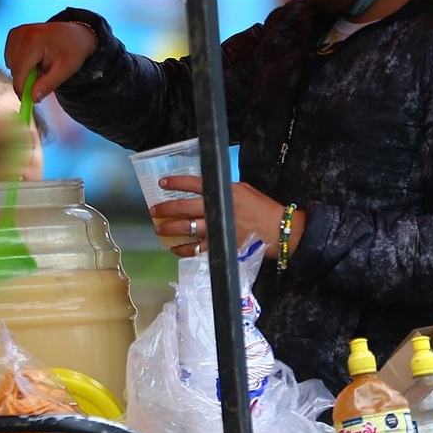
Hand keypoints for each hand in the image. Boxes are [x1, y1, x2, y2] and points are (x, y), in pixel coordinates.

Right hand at [4, 20, 97, 102]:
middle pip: (14, 68)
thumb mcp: (65, 71)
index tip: (27, 102)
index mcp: (33, 40)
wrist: (74, 34)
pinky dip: (21, 63)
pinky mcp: (14, 34)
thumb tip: (33, 99)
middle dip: (26, 78)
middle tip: (43, 77)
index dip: (21, 89)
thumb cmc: (72, 51)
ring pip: (11, 64)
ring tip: (41, 65)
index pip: (20, 70)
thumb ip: (48, 85)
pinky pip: (11, 58)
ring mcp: (16, 32)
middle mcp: (21, 33)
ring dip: (24, 71)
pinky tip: (35, 59)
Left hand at [150, 175, 305, 259]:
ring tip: (160, 230)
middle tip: (154, 211)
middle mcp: (217, 208)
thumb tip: (206, 189)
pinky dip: (183, 250)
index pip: (194, 183)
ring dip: (170, 229)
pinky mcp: (219, 245)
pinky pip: (196, 249)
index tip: (163, 183)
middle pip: (183, 207)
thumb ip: (224, 189)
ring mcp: (216, 229)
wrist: (277, 230)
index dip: (175, 182)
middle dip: (165, 209)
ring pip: (186, 228)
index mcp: (223, 191)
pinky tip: (175, 248)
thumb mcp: (243, 189)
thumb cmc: (262, 208)